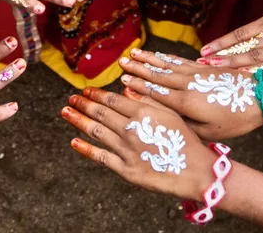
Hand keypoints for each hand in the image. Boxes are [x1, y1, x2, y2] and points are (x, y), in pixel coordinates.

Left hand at [60, 86, 216, 201]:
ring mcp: (126, 150)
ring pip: (96, 131)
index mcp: (142, 113)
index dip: (96, 94)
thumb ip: (147, 101)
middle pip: (100, 113)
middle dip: (83, 104)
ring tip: (66, 112)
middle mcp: (131, 129)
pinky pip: (101, 156)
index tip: (85, 90)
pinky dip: (85, 149)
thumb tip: (125, 92)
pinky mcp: (126, 169)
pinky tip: (74, 141)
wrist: (196, 171)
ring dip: (78, 120)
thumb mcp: (169, 113)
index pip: (112, 100)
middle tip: (71, 98)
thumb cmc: (184, 140)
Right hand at [118, 49, 262, 140]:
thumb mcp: (209, 131)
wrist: (261, 98)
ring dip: (148, 58)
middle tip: (121, 62)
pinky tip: (158, 54)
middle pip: (157, 74)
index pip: (156, 92)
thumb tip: (164, 116)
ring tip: (133, 52)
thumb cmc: (235, 119)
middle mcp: (187, 84)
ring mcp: (195, 73)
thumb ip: (184, 124)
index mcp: (186, 103)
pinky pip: (180, 60)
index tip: (122, 80)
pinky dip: (166, 57)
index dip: (138, 85)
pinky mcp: (204, 67)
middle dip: (138, 68)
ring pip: (166, 64)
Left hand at [197, 0, 262, 69]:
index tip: (205, 48)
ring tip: (218, 70)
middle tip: (203, 62)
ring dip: (236, 65)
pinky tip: (248, 78)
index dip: (222, 41)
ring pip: (257, 58)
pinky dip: (262, 74)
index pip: (241, 33)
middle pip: (244, 47)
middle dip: (223, 56)